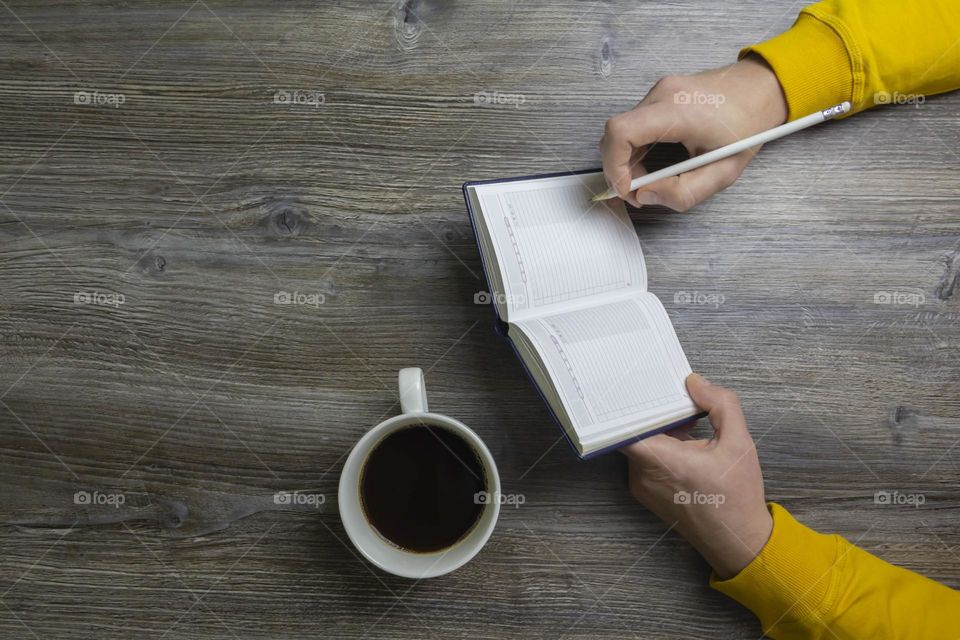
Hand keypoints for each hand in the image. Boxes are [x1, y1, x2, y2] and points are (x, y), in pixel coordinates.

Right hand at [599, 55, 787, 210]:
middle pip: (615, 134)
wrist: (763, 89)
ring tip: (653, 178)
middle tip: (640, 190)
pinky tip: (657, 161)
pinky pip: (633, 124)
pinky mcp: (660, 94)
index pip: (620, 132)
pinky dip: (636, 148)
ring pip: (622, 130)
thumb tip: (644, 194)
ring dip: (628, 160)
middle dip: (620, 168)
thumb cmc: (748, 126)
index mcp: (678, 110)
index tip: (626, 188)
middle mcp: (662, 94)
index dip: (614, 166)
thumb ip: (683, 192)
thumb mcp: (723, 173)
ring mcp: (659, 90)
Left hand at [621, 373, 772, 578]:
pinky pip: (645, 459)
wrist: (738, 541)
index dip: (625, 405)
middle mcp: (642, 474)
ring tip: (687, 423)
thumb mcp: (738, 443)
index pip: (621, 427)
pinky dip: (661, 447)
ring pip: (640, 444)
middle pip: (632, 431)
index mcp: (660, 460)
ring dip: (659, 430)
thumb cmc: (737, 497)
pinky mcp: (646, 492)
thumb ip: (720, 405)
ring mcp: (641, 485)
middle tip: (674, 398)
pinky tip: (686, 443)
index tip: (636, 388)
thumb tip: (695, 383)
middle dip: (653, 412)